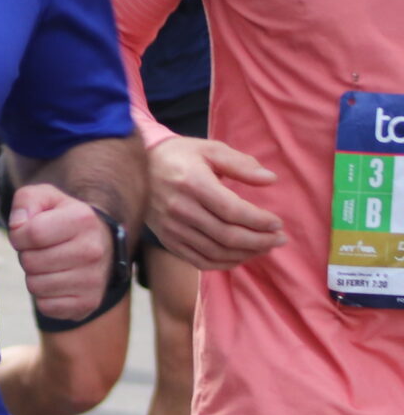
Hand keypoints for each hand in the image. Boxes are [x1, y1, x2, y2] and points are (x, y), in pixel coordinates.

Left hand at [7, 184, 115, 322]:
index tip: (25, 233)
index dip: (18, 235)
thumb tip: (18, 226)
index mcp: (82, 219)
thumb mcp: (44, 197)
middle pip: (31, 262)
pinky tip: (57, 281)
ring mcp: (94, 280)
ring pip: (35, 286)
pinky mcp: (89, 303)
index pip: (32, 233)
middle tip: (41, 250)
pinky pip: (46, 306)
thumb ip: (25, 201)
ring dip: (34, 275)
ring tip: (50, 264)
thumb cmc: (62, 218)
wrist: (98, 242)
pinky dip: (44, 296)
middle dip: (26, 255)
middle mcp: (93, 250)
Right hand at [144, 134, 285, 270]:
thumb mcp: (209, 149)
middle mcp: (180, 208)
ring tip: (264, 247)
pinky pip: (199, 261)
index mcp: (192, 183)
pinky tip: (240, 257)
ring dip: (246, 254)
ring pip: (216, 252)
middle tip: (279, 239)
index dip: (260, 221)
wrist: (135, 166)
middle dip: (260, 241)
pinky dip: (224, 264)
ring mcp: (171, 227)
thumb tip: (271, 179)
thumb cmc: (179, 156)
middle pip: (228, 236)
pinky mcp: (167, 239)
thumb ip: (240, 164)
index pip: (232, 211)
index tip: (278, 223)